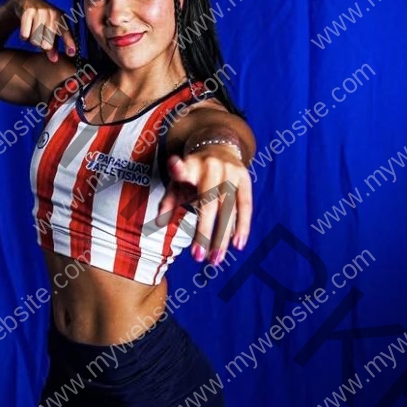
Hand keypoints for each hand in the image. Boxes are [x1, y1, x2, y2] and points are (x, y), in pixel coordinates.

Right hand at [13, 0, 75, 62]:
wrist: (27, 1)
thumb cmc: (43, 19)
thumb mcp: (50, 30)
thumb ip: (53, 46)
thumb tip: (54, 60)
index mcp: (61, 18)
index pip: (66, 32)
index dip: (69, 43)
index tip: (71, 53)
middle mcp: (52, 13)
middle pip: (47, 43)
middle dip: (44, 47)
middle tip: (41, 42)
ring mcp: (40, 11)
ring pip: (35, 40)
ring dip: (33, 41)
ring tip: (33, 34)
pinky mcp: (27, 11)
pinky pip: (25, 34)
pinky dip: (24, 37)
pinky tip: (25, 30)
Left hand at [155, 145, 252, 262]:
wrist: (219, 146)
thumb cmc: (194, 171)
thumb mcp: (178, 181)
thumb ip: (168, 201)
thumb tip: (160, 222)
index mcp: (190, 166)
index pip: (182, 169)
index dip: (178, 168)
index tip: (174, 165)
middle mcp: (212, 167)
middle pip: (209, 203)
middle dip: (205, 232)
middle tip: (199, 258)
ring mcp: (231, 172)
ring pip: (229, 209)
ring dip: (223, 237)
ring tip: (216, 259)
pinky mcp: (245, 178)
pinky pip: (245, 206)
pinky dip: (242, 226)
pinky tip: (238, 244)